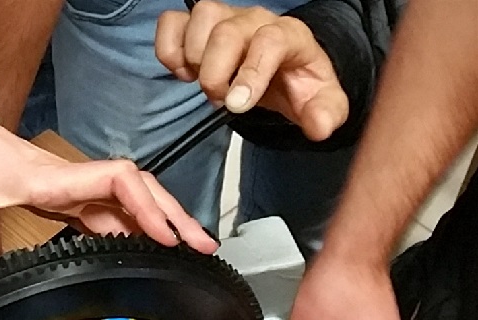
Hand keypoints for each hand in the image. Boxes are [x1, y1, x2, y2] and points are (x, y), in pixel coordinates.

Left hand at [0, 87, 216, 294]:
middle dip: (172, 214)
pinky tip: (141, 243)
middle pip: (136, 188)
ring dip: (158, 218)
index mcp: (48, 177)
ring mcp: (66, 184)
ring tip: (189, 247)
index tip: (166, 235)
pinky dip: (130, 223)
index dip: (145, 205)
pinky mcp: (59, 191)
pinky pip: (106, 207)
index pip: (115, 180)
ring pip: (126, 198)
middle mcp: (66, 179)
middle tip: (201, 246)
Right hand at [155, 0, 347, 139]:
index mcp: (287, 35)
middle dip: (216, 76)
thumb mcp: (320, 101)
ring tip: (206, 81)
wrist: (279, 68)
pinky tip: (185, 71)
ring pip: (198, 20)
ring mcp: (222, 18)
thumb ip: (325, 113)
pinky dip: (169, 50)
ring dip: (194, 59)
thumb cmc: (294, 81)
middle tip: (223, 99)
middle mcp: (253, 20)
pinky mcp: (195, 24)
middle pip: (225, 33)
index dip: (251, 73)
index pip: (268, 42)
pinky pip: (171, 22)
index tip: (238, 104)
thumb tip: (320, 127)